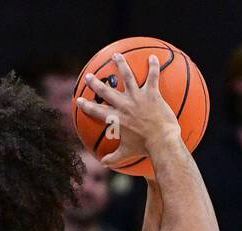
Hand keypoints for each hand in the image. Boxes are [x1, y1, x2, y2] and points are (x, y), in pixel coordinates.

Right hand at [76, 52, 179, 170]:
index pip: (97, 111)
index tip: (79, 100)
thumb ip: (114, 157)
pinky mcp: (152, 94)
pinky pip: (153, 76)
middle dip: (96, 83)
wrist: (161, 142)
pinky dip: (154, 66)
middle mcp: (124, 105)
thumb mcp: (127, 153)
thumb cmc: (145, 149)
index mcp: (117, 118)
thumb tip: (103, 163)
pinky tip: (153, 57)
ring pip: (127, 76)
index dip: (86, 106)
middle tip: (89, 76)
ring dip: (121, 64)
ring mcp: (138, 97)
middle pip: (106, 91)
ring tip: (116, 55)